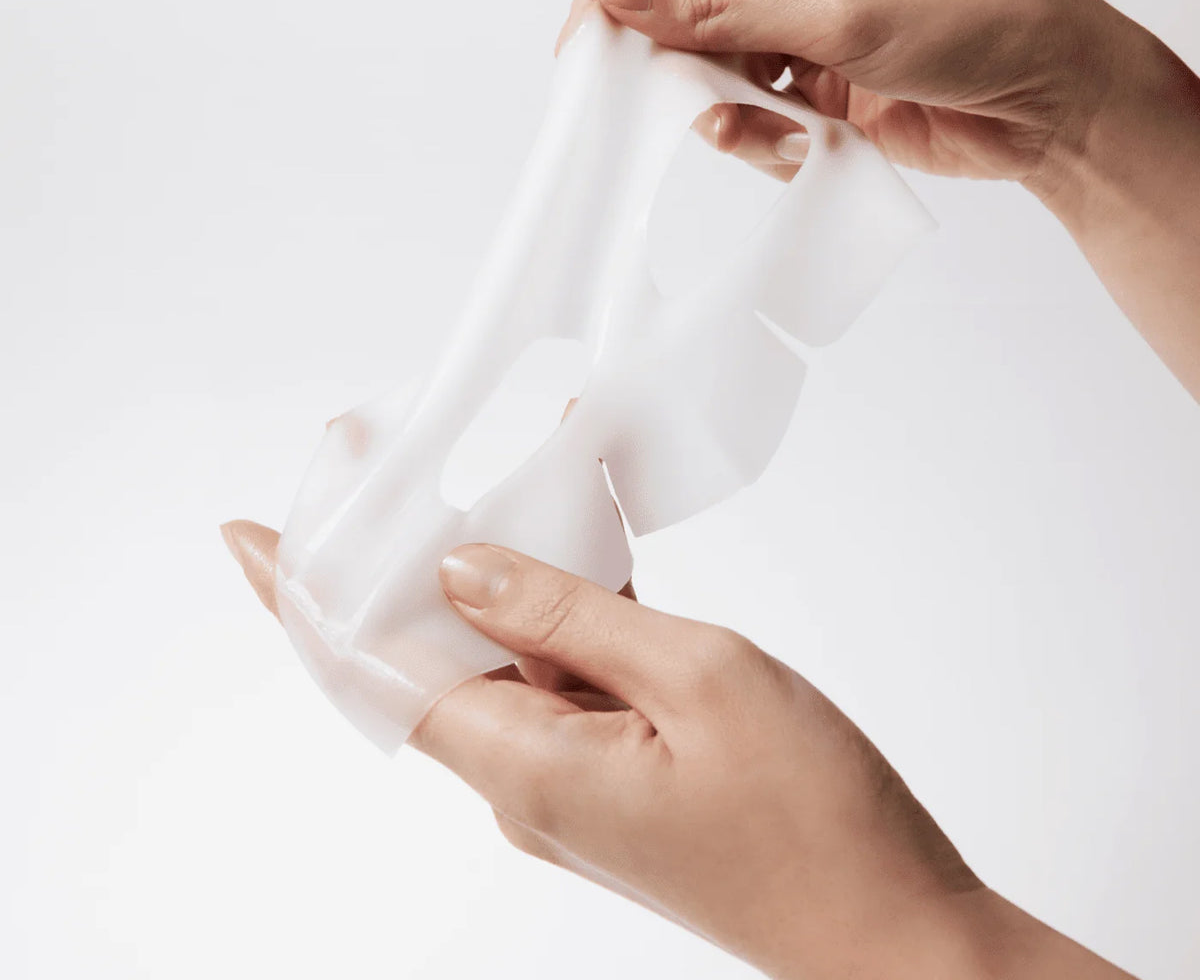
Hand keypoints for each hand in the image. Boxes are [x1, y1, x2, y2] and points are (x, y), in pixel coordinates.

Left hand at [222, 523, 1131, 978]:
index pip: (372, 670)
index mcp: (525, 767)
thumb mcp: (693, 675)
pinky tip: (585, 547)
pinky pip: (565, 679)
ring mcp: (572, 781)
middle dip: (399, 562)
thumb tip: (463, 568)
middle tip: (385, 469)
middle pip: (429, 656)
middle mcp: (527, 782)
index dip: (301, 597)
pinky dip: (565, 611)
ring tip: (503, 486)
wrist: (893, 928)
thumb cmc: (813, 816)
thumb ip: (567, 616)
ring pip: (503, 659)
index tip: (247, 536)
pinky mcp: (617, 776)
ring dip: (498, 577)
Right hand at [560, 0, 1150, 192]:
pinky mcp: (810, 78)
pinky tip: (799, 140)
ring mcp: (797, 18)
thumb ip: (717, 8)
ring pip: (708, 61)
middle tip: (646, 100)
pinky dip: (757, 132)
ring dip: (719, 103)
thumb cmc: (974, 16)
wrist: (1048, 100)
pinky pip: (746, 106)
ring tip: (762, 126)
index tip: (584, 41)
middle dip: (669, 54)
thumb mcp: (835, 10)